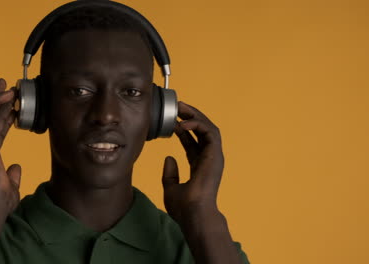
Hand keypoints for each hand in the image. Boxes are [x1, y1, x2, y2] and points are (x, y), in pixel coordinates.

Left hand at [162, 101, 224, 225]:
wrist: (193, 214)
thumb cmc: (184, 207)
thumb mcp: (170, 188)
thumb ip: (170, 174)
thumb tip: (168, 158)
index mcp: (200, 166)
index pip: (193, 142)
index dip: (184, 129)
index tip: (173, 120)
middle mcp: (208, 159)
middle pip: (202, 131)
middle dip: (190, 117)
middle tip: (177, 107)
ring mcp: (213, 156)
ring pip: (208, 128)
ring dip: (195, 116)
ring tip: (181, 108)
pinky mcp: (216, 154)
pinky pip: (210, 132)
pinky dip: (197, 124)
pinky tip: (182, 123)